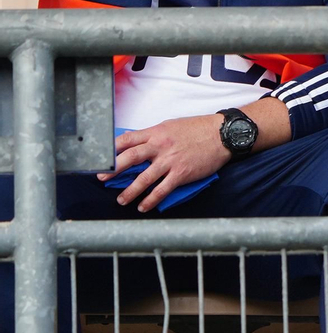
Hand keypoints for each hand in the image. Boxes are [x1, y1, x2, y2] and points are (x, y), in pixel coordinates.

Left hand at [97, 114, 231, 212]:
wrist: (222, 135)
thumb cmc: (198, 129)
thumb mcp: (171, 126)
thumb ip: (154, 136)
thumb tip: (138, 145)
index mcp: (156, 133)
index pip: (126, 139)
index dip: (110, 149)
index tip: (100, 157)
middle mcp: (160, 147)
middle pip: (129, 158)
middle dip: (112, 169)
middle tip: (101, 178)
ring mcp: (170, 161)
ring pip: (144, 178)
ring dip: (130, 191)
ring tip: (121, 200)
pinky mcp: (181, 174)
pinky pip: (162, 189)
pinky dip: (151, 200)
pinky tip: (144, 206)